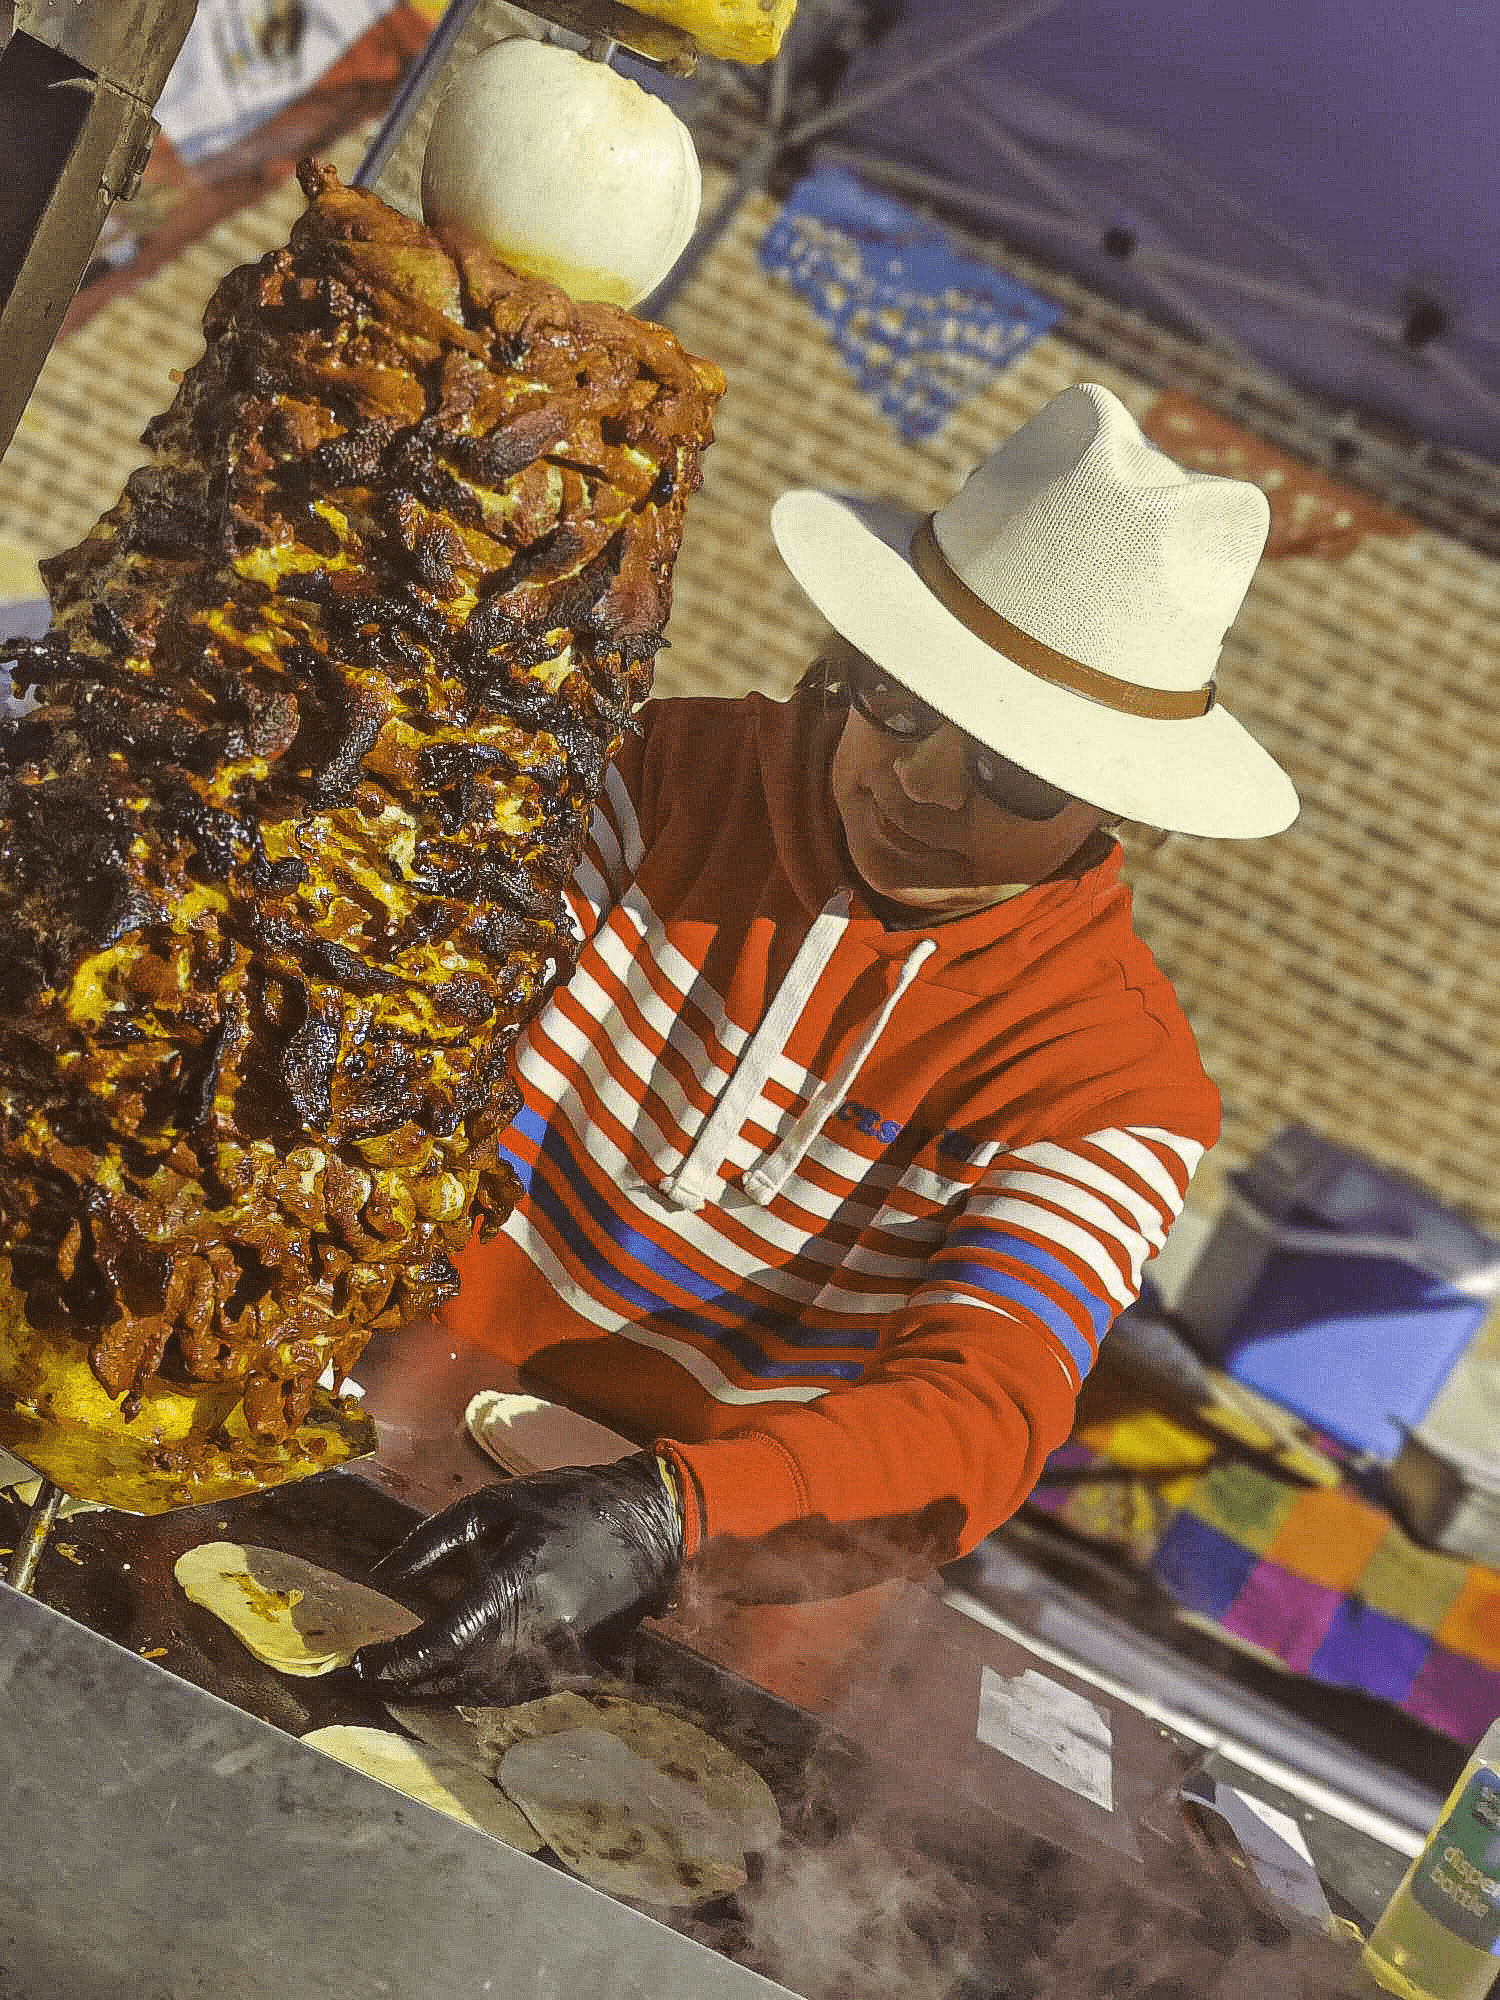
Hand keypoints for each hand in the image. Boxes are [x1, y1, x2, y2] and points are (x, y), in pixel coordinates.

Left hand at [348, 1453, 682, 1696]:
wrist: (651, 1519)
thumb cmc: (568, 1502)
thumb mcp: (497, 1503)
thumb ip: (435, 1539)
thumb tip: (383, 1574)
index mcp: (515, 1581)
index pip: (442, 1639)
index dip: (396, 1659)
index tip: (360, 1661)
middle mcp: (538, 1627)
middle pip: (458, 1677)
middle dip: (409, 1683)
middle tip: (373, 1676)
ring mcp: (563, 1652)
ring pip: (487, 1695)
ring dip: (441, 1695)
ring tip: (407, 1683)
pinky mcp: (581, 1664)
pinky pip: (520, 1695)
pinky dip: (481, 1695)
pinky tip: (459, 1682)